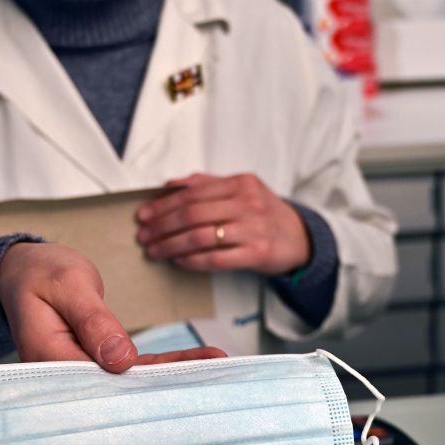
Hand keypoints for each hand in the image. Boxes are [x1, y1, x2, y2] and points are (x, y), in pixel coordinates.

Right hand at [0, 242, 225, 371]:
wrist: (23, 272)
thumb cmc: (41, 274)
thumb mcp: (68, 286)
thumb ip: (93, 321)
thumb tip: (121, 361)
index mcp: (49, 359)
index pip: (99, 385)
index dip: (140, 388)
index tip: (179, 385)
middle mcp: (64, 374)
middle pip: (119, 390)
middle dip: (164, 387)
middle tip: (211, 382)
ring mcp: (80, 370)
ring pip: (131, 380)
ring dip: (172, 374)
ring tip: (215, 366)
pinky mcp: (95, 362)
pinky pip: (131, 368)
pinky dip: (162, 364)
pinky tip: (195, 362)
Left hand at [136, 173, 310, 275]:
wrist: (301, 238)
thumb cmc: (265, 215)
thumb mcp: (243, 191)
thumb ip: (208, 184)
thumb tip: (171, 185)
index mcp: (241, 183)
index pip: (192, 193)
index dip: (163, 205)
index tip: (143, 215)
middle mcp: (248, 203)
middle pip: (192, 214)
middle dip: (162, 226)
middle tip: (144, 236)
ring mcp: (253, 228)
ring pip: (200, 236)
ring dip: (171, 245)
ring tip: (155, 251)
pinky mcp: (257, 253)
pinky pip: (216, 258)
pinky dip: (192, 260)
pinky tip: (178, 261)